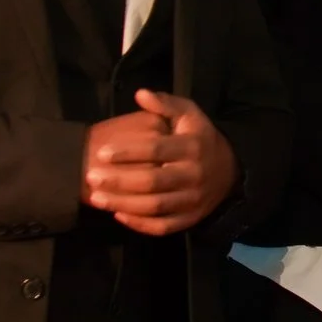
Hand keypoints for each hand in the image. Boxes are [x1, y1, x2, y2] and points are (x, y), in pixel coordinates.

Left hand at [83, 90, 237, 235]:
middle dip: (119, 181)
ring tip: (97, 198)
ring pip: (155, 207)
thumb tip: (140, 94)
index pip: (157, 149)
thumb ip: (165, 104)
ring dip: (123, 204)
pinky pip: (164, 226)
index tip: (102, 153)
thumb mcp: (189, 114)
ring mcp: (193, 199)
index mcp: (193, 147)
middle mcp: (194, 174)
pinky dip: (140, 224)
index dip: (128, 152)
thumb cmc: (199, 138)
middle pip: (153, 182)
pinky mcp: (190, 218)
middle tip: (92, 177)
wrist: (229, 170)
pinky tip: (118, 215)